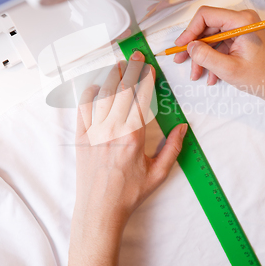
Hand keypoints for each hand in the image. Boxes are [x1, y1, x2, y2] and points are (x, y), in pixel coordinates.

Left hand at [74, 51, 186, 234]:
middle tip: (134, 55)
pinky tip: (96, 87)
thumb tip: (184, 127)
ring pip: (102, 95)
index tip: (149, 68)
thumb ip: (173, 148)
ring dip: (110, 77)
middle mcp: (112, 130)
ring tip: (118, 64)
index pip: (140, 98)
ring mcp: (94, 132)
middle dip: (129, 69)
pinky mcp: (81, 138)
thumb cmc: (129, 194)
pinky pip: (83, 109)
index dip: (145, 79)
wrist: (99, 210)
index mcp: (133, 136)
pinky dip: (89, 95)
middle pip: (121, 90)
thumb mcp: (158, 173)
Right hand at [174, 6, 264, 97]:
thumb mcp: (228, 69)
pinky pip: (220, 45)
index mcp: (241, 21)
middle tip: (181, 61)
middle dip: (195, 47)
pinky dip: (213, 60)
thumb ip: (206, 56)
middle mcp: (241, 20)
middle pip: (207, 27)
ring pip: (211, 38)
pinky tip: (211, 76)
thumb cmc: (263, 77)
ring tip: (198, 75)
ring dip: (202, 57)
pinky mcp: (241, 38)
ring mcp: (241, 29)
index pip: (206, 15)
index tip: (181, 46)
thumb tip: (189, 47)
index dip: (190, 30)